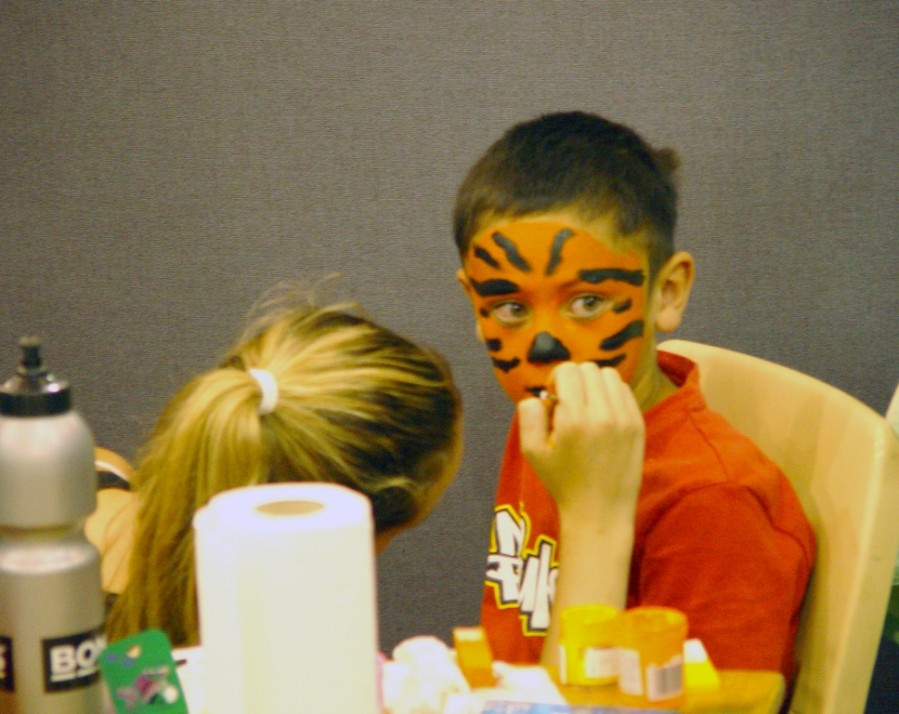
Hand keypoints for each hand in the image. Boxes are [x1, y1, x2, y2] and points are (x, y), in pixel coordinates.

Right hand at [517, 362, 644, 523]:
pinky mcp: (638, 425)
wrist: (600, 511)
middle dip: (575, 379)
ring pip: (610, 375)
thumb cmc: (562, 482)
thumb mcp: (532, 452)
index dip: (556, 379)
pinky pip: (625, 391)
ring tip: (588, 406)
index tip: (554, 399)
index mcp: (574, 419)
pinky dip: (611, 394)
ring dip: (595, 384)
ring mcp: (625, 418)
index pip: (568, 370)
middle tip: (570, 403)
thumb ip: (528, 416)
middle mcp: (602, 414)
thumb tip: (538, 394)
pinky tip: (603, 414)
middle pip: (589, 369)